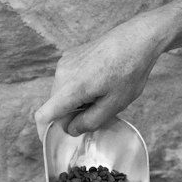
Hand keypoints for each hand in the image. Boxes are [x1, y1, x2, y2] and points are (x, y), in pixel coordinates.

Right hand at [34, 11, 175, 139]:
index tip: (53, 142)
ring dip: (75, 101)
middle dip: (70, 115)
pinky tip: (99, 82)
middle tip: (97, 112)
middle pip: (55, 105)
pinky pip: (66, 80)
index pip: (44, 115)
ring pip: (61, 93)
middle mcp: (62, 73)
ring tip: (101, 94)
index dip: (44, 132)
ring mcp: (64, 62)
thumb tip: (70, 130)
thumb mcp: (114, 105)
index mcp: (72, 87)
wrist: (137, 39)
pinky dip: (77, 88)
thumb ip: (89, 122)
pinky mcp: (69, 56)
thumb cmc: (129, 72)